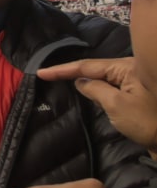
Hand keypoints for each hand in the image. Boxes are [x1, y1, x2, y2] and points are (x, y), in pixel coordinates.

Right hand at [38, 57, 156, 159]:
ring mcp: (133, 81)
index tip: (41, 72)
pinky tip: (85, 89)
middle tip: (47, 75)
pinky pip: (110, 85)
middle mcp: (128, 70)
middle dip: (70, 71)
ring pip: (101, 77)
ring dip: (82, 78)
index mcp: (124, 68)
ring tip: (59, 80)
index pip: (86, 66)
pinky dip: (94, 87)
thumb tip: (80, 82)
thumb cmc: (149, 121)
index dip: (62, 69)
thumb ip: (95, 90)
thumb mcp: (117, 106)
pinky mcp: (136, 93)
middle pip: (93, 68)